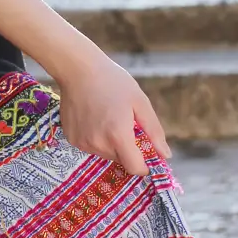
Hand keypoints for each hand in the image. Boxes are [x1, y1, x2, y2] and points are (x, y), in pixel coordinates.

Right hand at [55, 51, 170, 176]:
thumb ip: (154, 131)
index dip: (145, 165)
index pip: (135, 168)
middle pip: (121, 160)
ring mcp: (82, 143)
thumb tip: (166, 155)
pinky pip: (90, 147)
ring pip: (105, 154)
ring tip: (108, 118)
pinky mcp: (71, 139)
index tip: (147, 155)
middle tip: (125, 125)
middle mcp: (99, 144)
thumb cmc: (113, 82)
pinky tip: (93, 118)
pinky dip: (96, 138)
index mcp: (118, 135)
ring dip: (111, 143)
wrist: (78, 69)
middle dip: (128, 148)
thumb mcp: (140, 102)